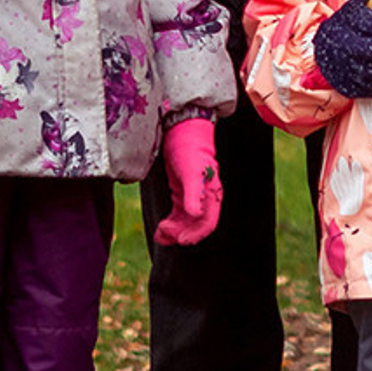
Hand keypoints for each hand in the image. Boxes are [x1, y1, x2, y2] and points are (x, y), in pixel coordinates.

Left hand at [154, 116, 222, 245]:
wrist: (180, 131)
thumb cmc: (189, 149)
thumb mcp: (190, 171)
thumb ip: (193, 192)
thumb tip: (196, 214)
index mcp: (211, 193)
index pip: (208, 222)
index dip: (196, 234)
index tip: (180, 239)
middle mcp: (204, 197)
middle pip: (196, 225)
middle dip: (182, 233)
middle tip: (164, 231)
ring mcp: (192, 196)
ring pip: (186, 223)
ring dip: (175, 231)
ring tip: (159, 233)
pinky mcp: (181, 193)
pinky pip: (178, 216)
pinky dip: (171, 224)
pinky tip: (161, 229)